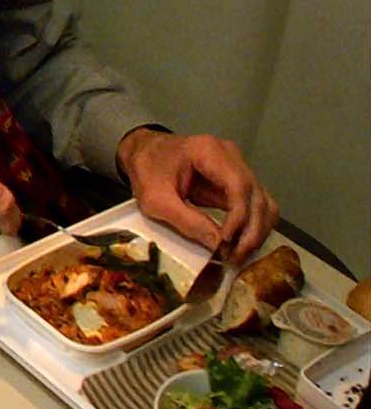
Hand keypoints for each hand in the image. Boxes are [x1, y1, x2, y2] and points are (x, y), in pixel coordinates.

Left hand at [116, 127, 277, 262]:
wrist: (144, 152)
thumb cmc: (146, 170)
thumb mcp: (155, 199)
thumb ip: (186, 221)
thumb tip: (218, 246)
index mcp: (209, 150)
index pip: (238, 185)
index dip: (239, 216)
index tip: (226, 241)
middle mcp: (231, 155)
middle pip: (257, 195)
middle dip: (251, 230)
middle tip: (236, 257)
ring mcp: (238, 167)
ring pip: (263, 202)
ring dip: (257, 231)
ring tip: (238, 255)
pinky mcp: (238, 182)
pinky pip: (255, 206)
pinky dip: (252, 227)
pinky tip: (240, 245)